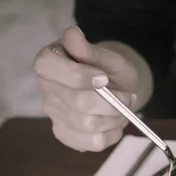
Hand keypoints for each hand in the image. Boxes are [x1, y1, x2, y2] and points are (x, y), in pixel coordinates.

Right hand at [34, 25, 138, 151]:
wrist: (116, 89)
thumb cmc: (109, 70)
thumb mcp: (108, 57)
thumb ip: (90, 50)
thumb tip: (72, 33)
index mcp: (49, 63)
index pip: (50, 68)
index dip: (80, 76)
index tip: (103, 78)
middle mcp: (47, 89)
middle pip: (79, 102)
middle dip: (112, 102)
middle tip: (128, 97)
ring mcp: (55, 114)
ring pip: (89, 124)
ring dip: (116, 118)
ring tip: (122, 109)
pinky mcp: (67, 135)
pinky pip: (92, 143)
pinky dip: (112, 134)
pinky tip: (114, 123)